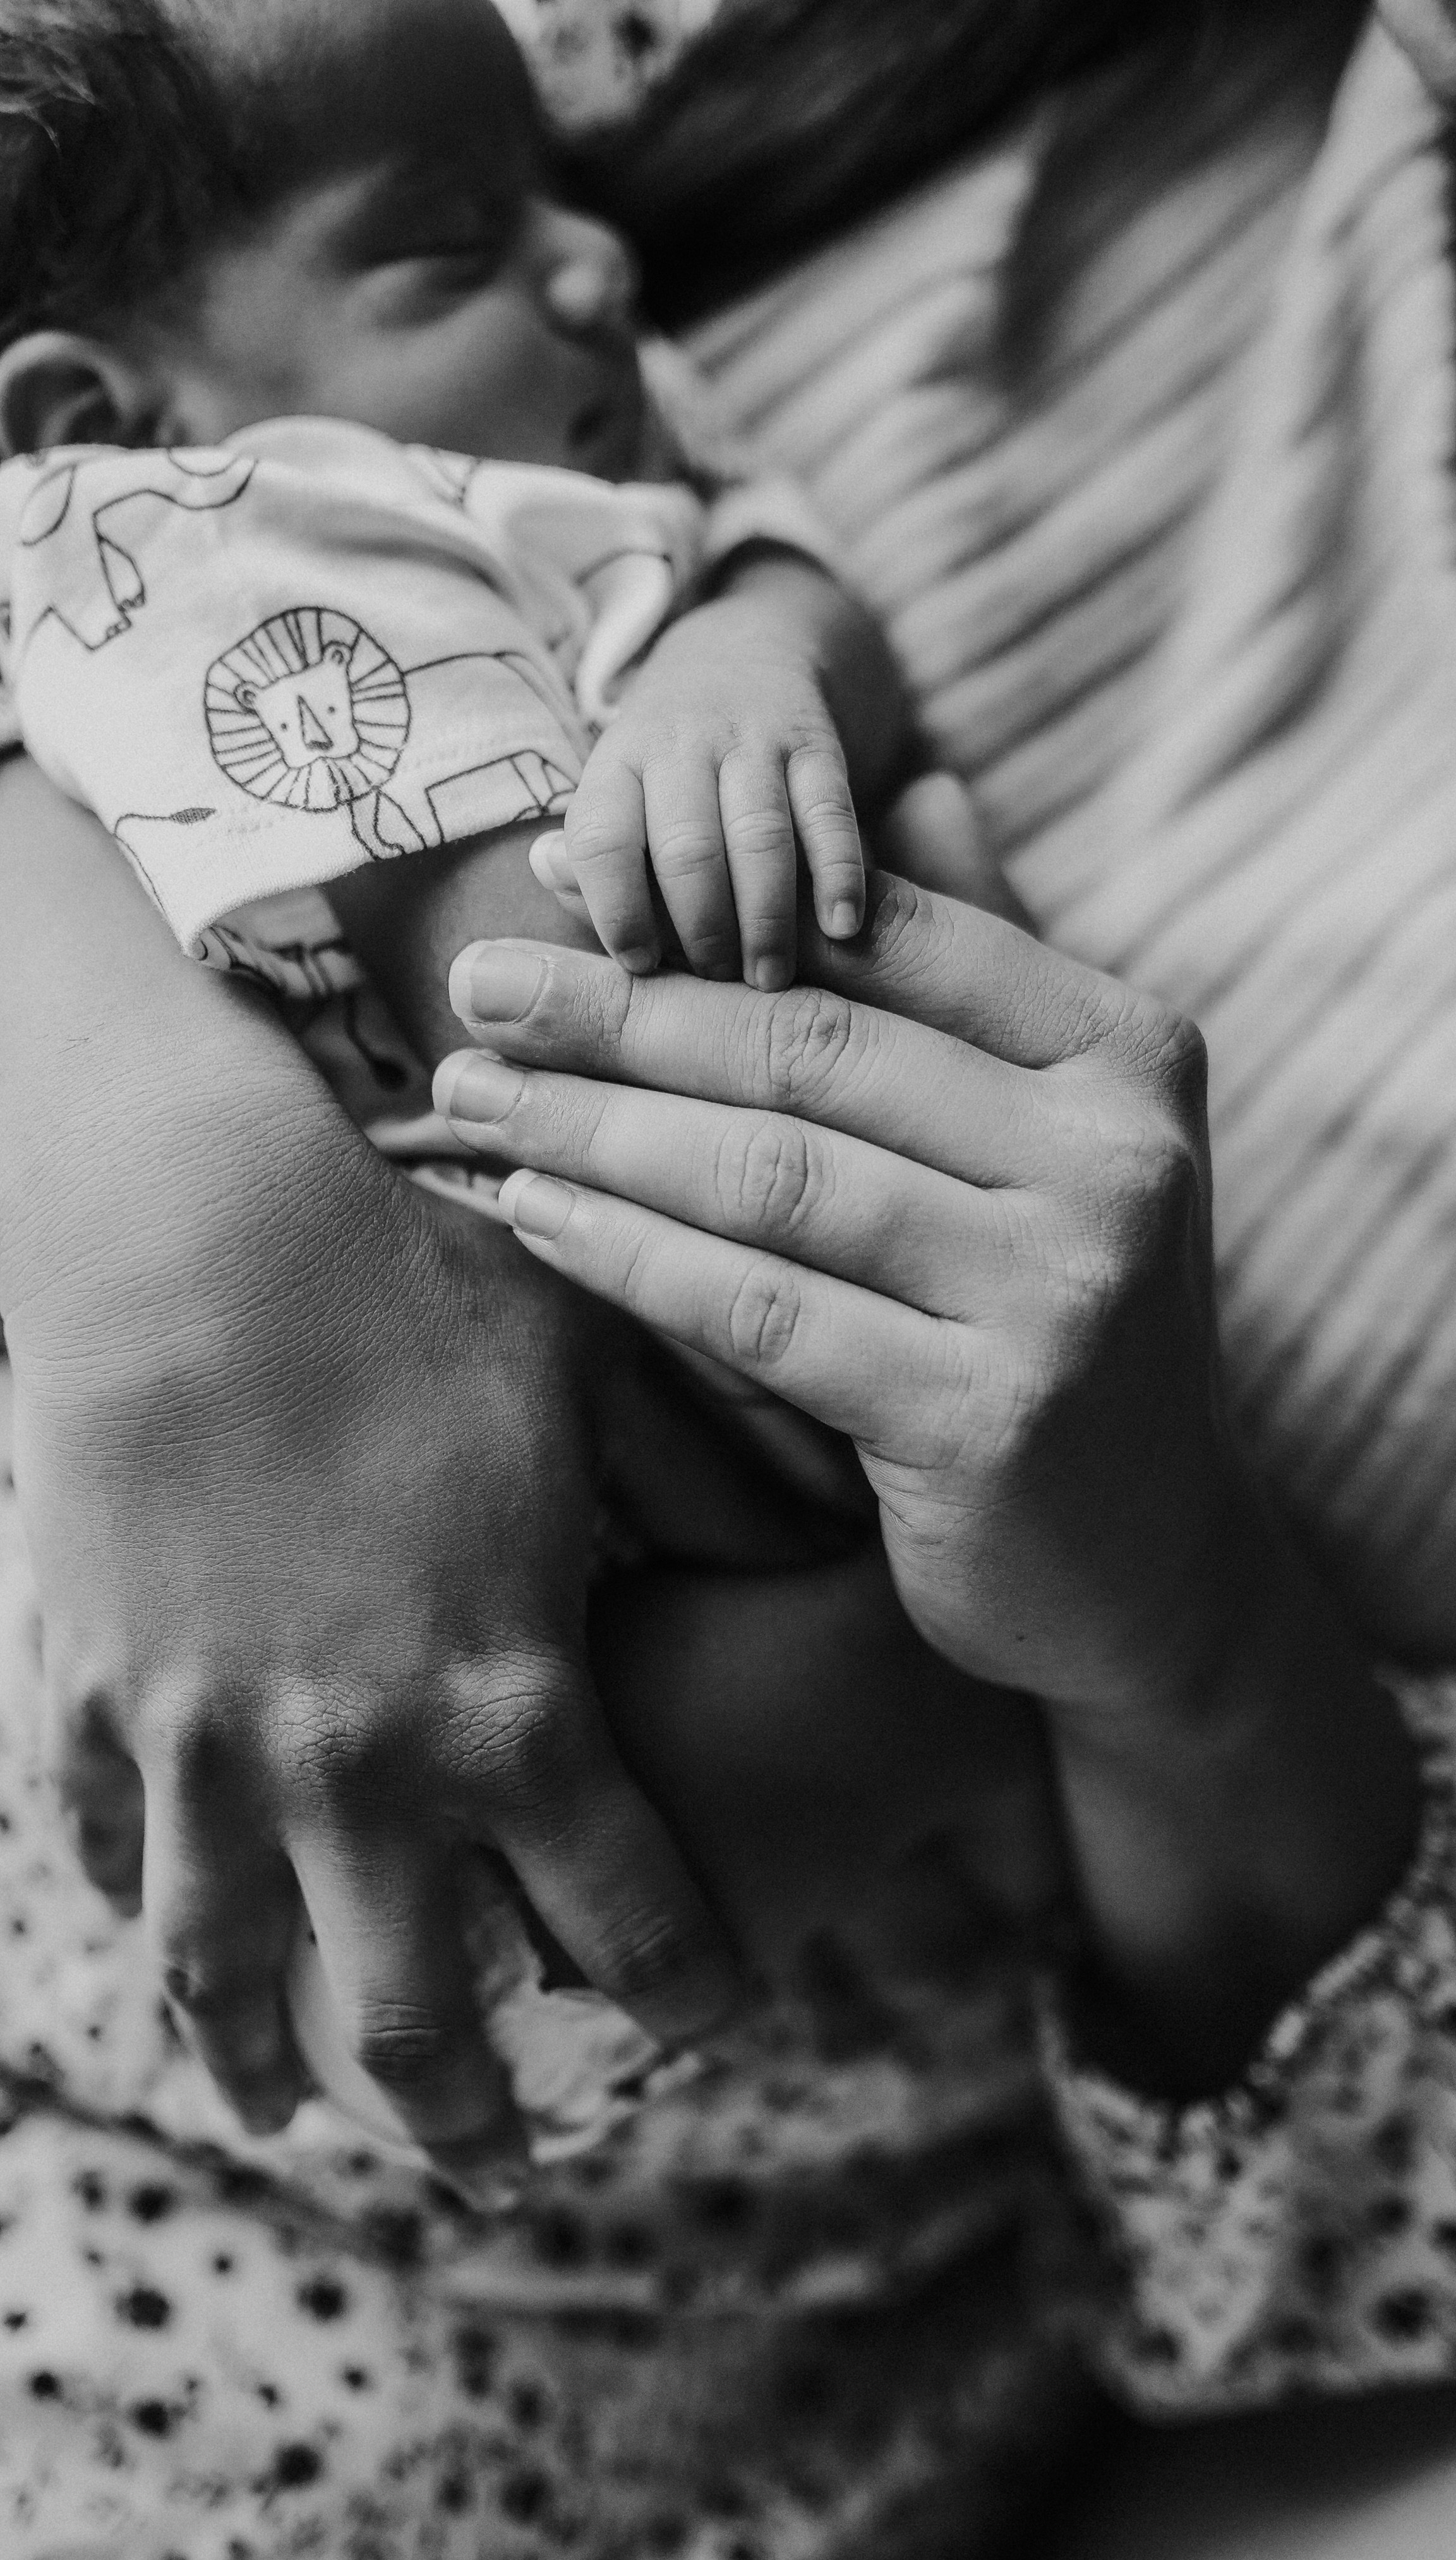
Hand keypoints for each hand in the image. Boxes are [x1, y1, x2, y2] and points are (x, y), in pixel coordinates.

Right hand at [0, 787, 744, 2183]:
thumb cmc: (419, 1287)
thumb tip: (820, 1540)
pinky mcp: (97, 1694)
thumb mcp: (602, 1376)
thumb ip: (713, 1484)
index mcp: (510, 1705)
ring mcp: (210, 1746)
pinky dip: (140, 1912)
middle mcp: (359, 1767)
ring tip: (296, 2108)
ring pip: (232, 1976)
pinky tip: (168, 1940)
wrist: (195, 1226)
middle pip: (419, 2017)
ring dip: (270, 2064)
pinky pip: (107, 1852)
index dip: (692, 1997)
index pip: (631, 1919)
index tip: (718, 2031)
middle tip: (496, 2164)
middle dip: (469, 2116)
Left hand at [436, 873, 1236, 1715]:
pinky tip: (535, 1216)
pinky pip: (765, 1312)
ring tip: (471, 1101)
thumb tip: (914, 777)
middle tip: (478, 988)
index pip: (892, 942)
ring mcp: (1063, 1294)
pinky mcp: (986, 1419)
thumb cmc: (1060, 1314)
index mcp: (1132, 1056)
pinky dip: (632, 1256)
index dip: (710, 904)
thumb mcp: (1055, 1133)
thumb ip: (983, 975)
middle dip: (620, 1013)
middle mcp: (1117, 1161)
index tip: (558, 869)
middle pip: (814, 1053)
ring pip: (774, 1178)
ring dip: (595, 1130)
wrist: (1148, 1556)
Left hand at [530, 578, 865, 990]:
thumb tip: (543, 872)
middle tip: (715, 982)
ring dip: (766, 918)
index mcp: (619, 762)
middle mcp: (682, 745)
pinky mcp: (818, 747)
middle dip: (701, 929)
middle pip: (686, 848)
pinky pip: (829, 814)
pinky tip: (841, 927)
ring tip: (769, 978)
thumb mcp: (618, 791)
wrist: (745, 655)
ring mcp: (753, 742)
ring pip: (758, 836)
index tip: (639, 966)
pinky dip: (838, 873)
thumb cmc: (670, 768)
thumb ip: (588, 851)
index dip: (617, 910)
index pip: (603, 839)